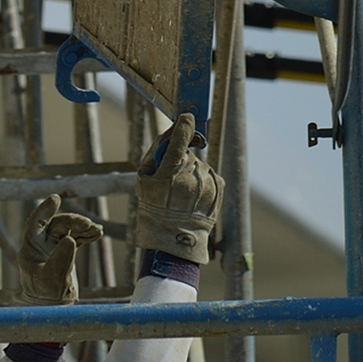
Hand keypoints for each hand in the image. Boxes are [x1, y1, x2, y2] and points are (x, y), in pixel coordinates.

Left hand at [17, 195, 103, 304]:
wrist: (54, 310)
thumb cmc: (47, 297)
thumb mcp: (53, 279)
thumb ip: (61, 259)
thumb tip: (70, 239)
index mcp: (30, 249)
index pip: (35, 223)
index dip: (44, 210)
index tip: (56, 198)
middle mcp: (40, 247)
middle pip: (57, 224)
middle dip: (74, 222)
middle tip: (89, 226)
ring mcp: (53, 249)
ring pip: (68, 230)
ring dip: (83, 228)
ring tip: (97, 231)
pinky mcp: (65, 254)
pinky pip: (76, 239)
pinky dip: (86, 236)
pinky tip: (97, 234)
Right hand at [135, 112, 223, 264]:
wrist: (174, 240)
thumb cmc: (153, 209)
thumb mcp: (143, 179)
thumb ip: (156, 151)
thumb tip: (174, 131)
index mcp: (172, 169)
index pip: (183, 133)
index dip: (184, 123)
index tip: (186, 119)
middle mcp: (192, 172)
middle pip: (188, 153)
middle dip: (180, 162)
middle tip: (171, 184)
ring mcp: (208, 181)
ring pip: (199, 165)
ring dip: (191, 175)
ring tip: (182, 196)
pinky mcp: (219, 188)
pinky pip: (210, 175)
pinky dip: (202, 183)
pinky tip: (193, 199)